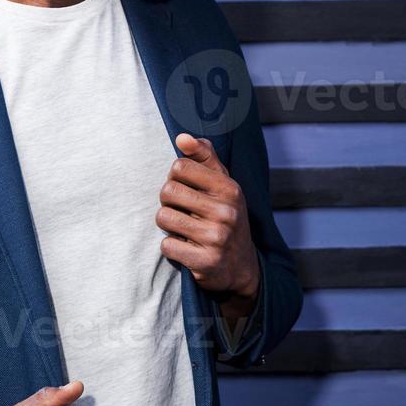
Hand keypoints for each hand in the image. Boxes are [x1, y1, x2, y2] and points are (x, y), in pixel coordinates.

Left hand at [155, 132, 259, 299]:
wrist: (241, 267)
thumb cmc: (226, 218)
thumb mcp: (223, 185)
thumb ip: (204, 157)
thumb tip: (182, 138)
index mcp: (229, 188)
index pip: (179, 167)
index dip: (176, 178)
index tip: (187, 189)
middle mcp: (226, 211)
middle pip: (167, 191)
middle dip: (169, 202)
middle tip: (184, 211)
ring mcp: (216, 237)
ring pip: (163, 218)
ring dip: (168, 225)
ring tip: (184, 229)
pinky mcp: (205, 261)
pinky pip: (166, 245)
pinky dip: (172, 247)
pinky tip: (188, 248)